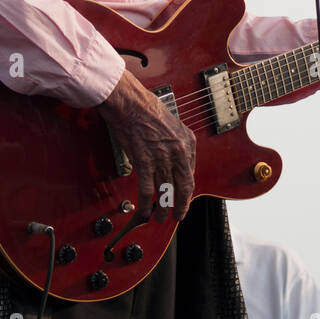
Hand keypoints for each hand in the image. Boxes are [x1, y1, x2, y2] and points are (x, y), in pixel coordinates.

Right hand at [95, 68, 195, 220]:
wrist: (128, 101)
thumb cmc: (145, 107)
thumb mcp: (170, 124)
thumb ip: (175, 143)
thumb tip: (171, 162)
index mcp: (187, 140)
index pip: (190, 172)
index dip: (186, 189)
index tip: (182, 197)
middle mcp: (178, 150)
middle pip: (184, 186)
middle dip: (181, 204)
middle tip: (178, 215)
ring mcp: (162, 157)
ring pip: (166, 191)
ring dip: (163, 208)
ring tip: (161, 218)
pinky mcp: (145, 161)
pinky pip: (147, 189)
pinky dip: (147, 204)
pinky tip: (146, 211)